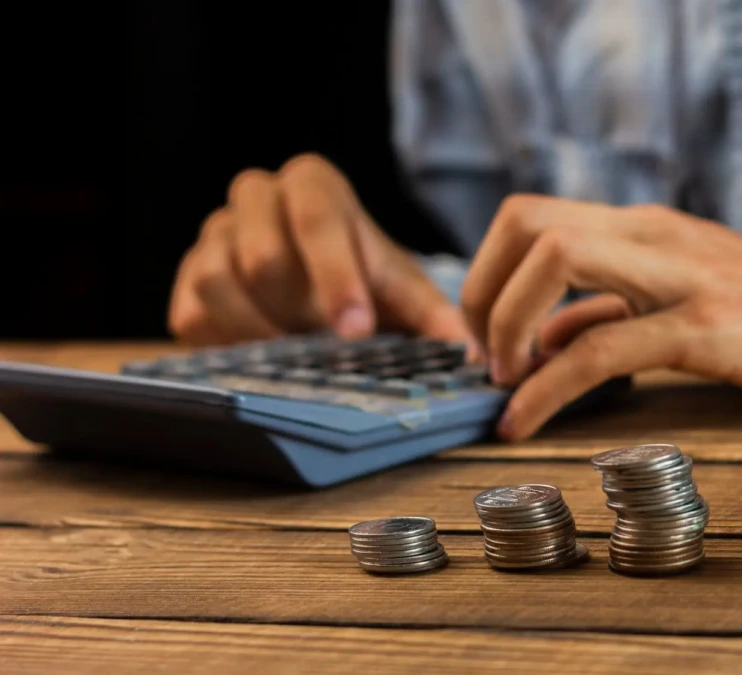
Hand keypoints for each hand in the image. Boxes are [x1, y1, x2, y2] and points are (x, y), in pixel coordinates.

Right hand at [168, 154, 469, 345]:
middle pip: (261, 253)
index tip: (356, 330)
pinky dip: (228, 345)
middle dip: (297, 310)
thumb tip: (470, 356)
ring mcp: (213, 235)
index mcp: (313, 184)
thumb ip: (434, 315)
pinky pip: (192, 314)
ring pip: (217, 282)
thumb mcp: (402, 289)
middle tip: (328, 349)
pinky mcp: (187, 279)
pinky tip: (263, 360)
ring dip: (260, 331)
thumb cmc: (363, 276)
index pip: (318, 218)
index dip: (336, 277)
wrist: (316, 280)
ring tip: (297, 355)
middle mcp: (255, 197)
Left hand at [460, 195, 741, 439]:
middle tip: (481, 356)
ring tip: (500, 384)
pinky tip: (522, 422)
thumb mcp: (680, 299)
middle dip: (480, 292)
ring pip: (554, 261)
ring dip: (504, 327)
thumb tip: (541, 337)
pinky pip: (600, 349)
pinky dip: (545, 388)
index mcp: (644, 227)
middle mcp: (653, 235)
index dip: (487, 271)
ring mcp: (679, 274)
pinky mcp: (703, 326)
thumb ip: (611, 307)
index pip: (531, 217)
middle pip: (528, 223)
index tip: (482, 333)